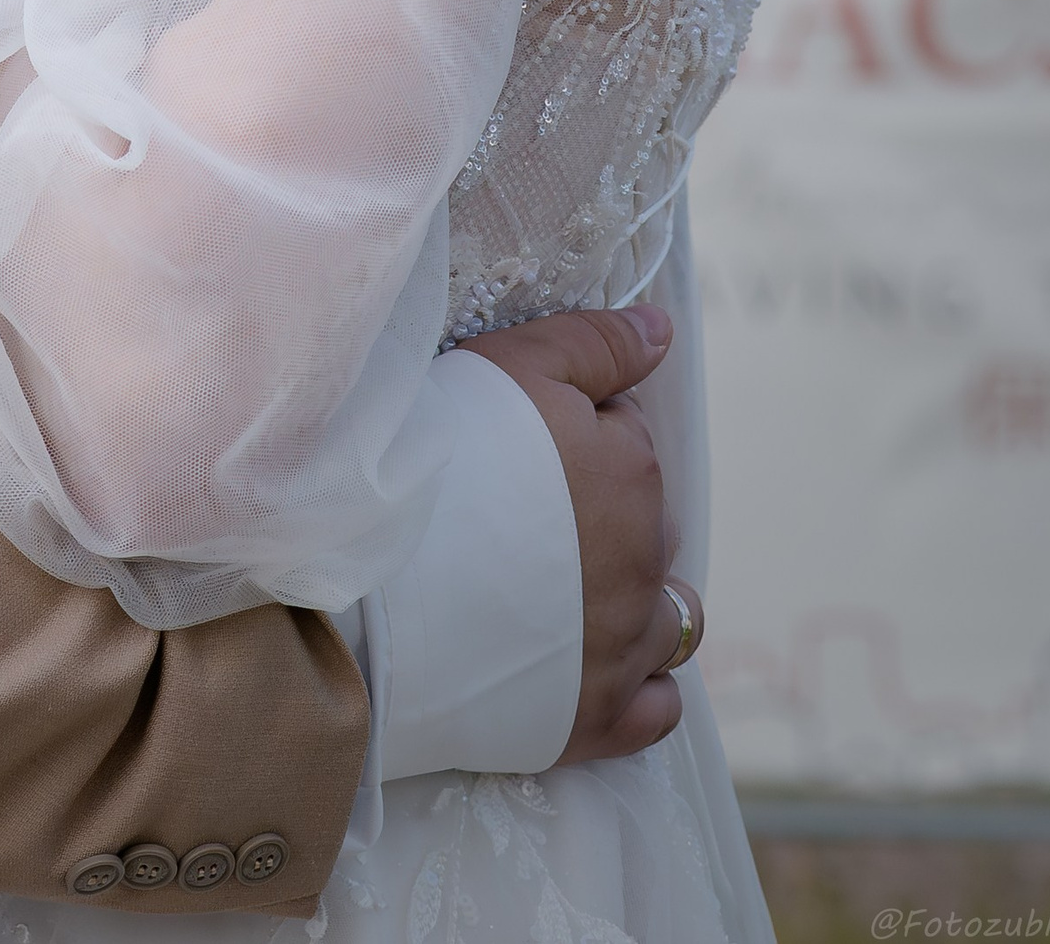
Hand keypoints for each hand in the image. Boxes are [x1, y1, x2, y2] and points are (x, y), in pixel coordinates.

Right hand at [456, 305, 687, 763]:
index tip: (517, 443)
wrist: (375, 574)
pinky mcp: (598, 718)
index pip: (624, 434)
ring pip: (673, 621)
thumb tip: (663, 332)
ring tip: (572, 594)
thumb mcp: (516, 363)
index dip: (572, 430)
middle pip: (645, 523)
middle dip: (603, 514)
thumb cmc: (439, 456)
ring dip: (641, 603)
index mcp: (630, 469)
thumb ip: (597, 343)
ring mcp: (626, 645)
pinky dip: (639, 688)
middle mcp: (646, 559)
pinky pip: (657, 709)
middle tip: (522, 512)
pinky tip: (593, 666)